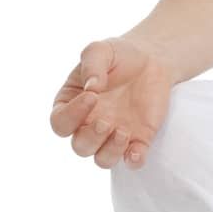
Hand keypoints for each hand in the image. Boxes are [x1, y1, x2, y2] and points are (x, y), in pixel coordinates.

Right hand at [49, 37, 173, 170]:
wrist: (152, 59)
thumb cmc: (118, 55)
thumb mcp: (100, 50)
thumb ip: (92, 65)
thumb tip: (91, 87)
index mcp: (72, 105)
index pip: (60, 122)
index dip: (71, 116)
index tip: (92, 97)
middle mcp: (89, 125)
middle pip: (79, 146)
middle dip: (91, 138)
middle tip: (105, 121)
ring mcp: (112, 135)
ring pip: (102, 159)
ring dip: (110, 152)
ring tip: (123, 131)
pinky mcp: (138, 139)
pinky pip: (132, 161)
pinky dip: (134, 161)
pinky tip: (137, 152)